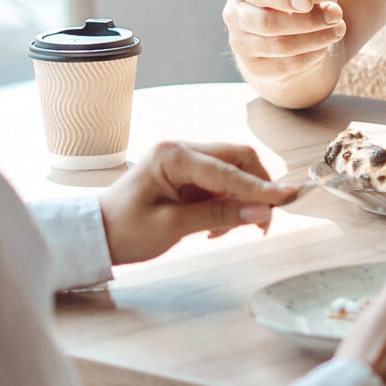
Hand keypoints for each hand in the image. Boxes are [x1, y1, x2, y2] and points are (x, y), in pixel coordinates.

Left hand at [99, 141, 300, 264]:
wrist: (97, 235)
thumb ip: (218, 217)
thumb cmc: (124, 230)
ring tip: (227, 232)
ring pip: (234, 172)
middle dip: (256, 189)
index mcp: (173, 156)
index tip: (288, 198)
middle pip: (238, 160)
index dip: (260, 187)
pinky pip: (222, 184)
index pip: (228, 169)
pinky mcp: (189, 176)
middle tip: (263, 223)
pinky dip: (229, 204)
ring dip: (242, 200)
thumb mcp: (171, 227)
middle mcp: (181, 150)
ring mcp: (186, 161)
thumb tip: (261, 213)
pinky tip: (214, 228)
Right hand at [225, 0, 345, 81]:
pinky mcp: (256, 67)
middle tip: (336, 14)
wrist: (292, 26)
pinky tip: (325, 44)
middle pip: (267, 23)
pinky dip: (311, 55)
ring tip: (339, 28)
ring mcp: (242, 43)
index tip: (309, 1)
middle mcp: (235, 13)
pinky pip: (287, 66)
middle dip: (307, 20)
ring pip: (280, 47)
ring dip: (316, 39)